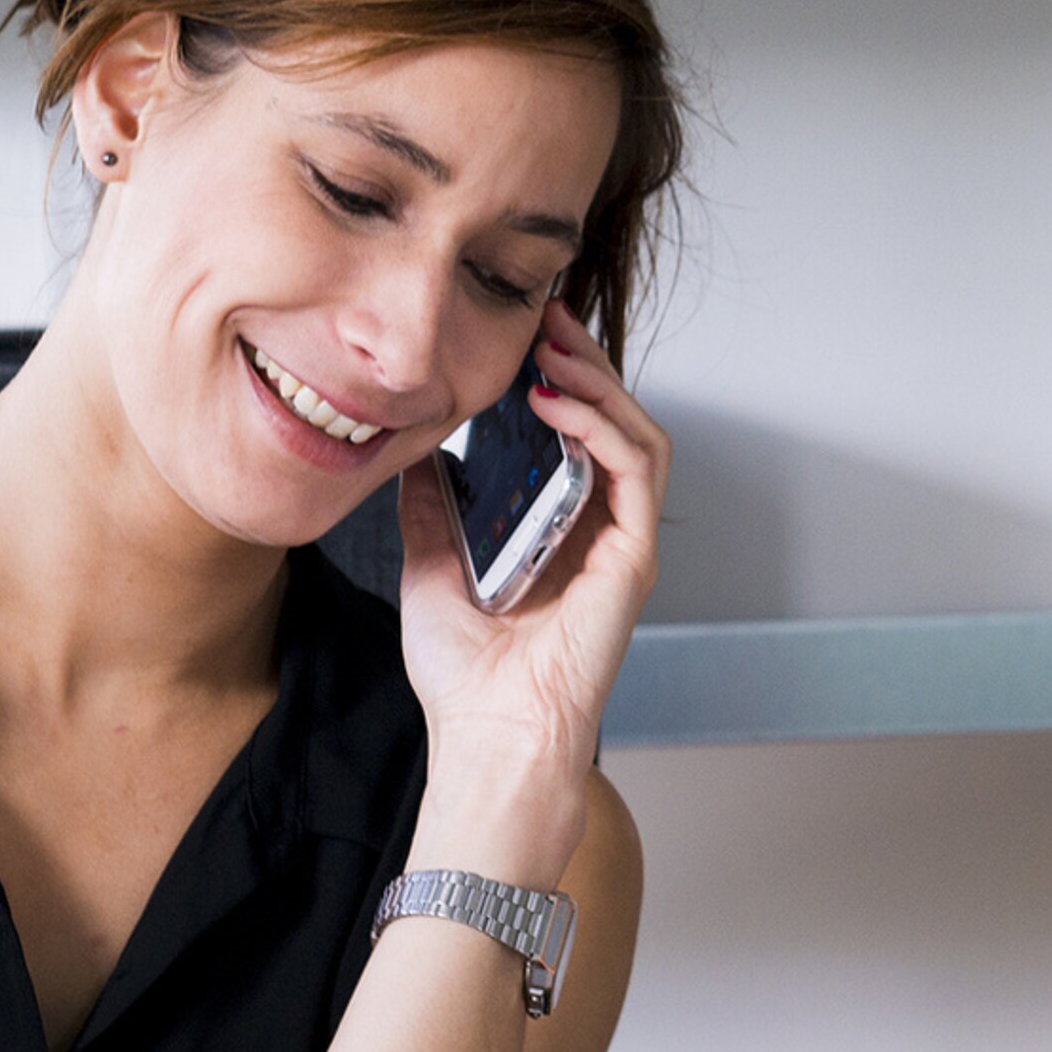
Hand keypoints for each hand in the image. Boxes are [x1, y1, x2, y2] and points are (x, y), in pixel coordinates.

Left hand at [396, 300, 669, 876]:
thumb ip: (432, 507)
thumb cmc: (465, 678)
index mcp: (559, 534)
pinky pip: (637, 468)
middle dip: (582, 362)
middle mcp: (597, 534)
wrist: (487, 734)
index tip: (520, 336)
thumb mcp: (429, 566)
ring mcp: (620, 544)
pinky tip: (556, 402)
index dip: (556, 380)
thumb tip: (414, 447)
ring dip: (599, 381)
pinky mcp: (632, 558)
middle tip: (543, 316)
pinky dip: (603, 424)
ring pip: (637, 433)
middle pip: (612, 423)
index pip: (574, 437)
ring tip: (552, 346)